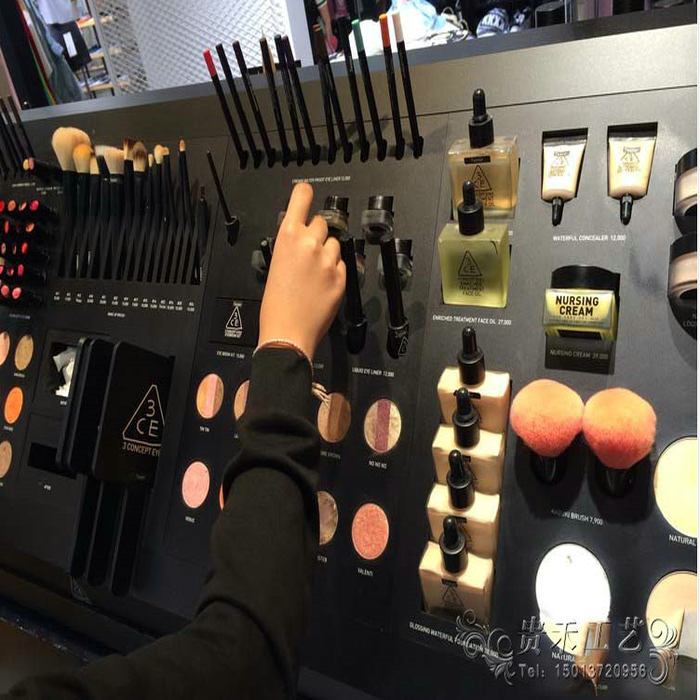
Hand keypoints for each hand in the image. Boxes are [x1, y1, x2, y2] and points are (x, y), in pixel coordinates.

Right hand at [258, 183, 345, 359]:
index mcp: (288, 236)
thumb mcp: (275, 264)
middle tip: (308, 252)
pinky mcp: (341, 277)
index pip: (302, 197)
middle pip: (321, 222)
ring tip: (314, 272)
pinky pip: (342, 265)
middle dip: (316, 233)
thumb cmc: (275, 304)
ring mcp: (328, 260)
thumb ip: (290, 245)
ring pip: (334, 243)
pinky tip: (321, 285)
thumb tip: (300, 237)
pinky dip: (334, 271)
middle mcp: (310, 243)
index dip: (304, 194)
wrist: (287, 332)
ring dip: (327, 252)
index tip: (306, 192)